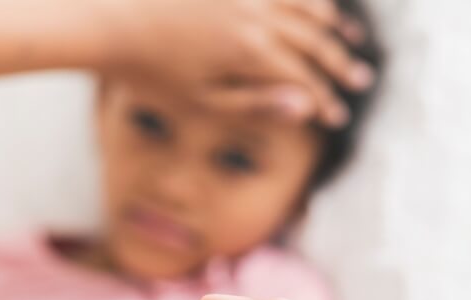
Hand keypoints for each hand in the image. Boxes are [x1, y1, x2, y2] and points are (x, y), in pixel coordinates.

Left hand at [99, 0, 374, 125]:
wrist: (108, 21)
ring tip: (348, 37)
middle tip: (362, 80)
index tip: (337, 117)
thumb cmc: (150, 72)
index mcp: (250, 52)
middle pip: (313, 39)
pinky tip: (313, 3)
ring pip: (305, 3)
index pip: (303, 79)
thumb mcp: (201, 101)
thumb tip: (306, 106)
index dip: (324, 100)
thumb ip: (255, 103)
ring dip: (331, 22)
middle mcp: (256, 15)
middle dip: (339, 63)